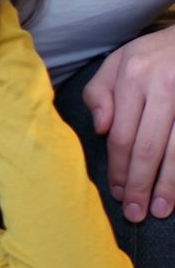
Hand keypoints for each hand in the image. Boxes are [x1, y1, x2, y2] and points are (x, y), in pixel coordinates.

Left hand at [84, 25, 174, 221]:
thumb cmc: (153, 54)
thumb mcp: (117, 61)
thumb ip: (100, 94)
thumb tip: (102, 130)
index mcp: (134, 76)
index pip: (122, 134)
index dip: (118, 168)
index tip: (117, 193)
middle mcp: (163, 86)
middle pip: (148, 147)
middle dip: (140, 184)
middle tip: (135, 213)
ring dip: (169, 185)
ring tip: (160, 210)